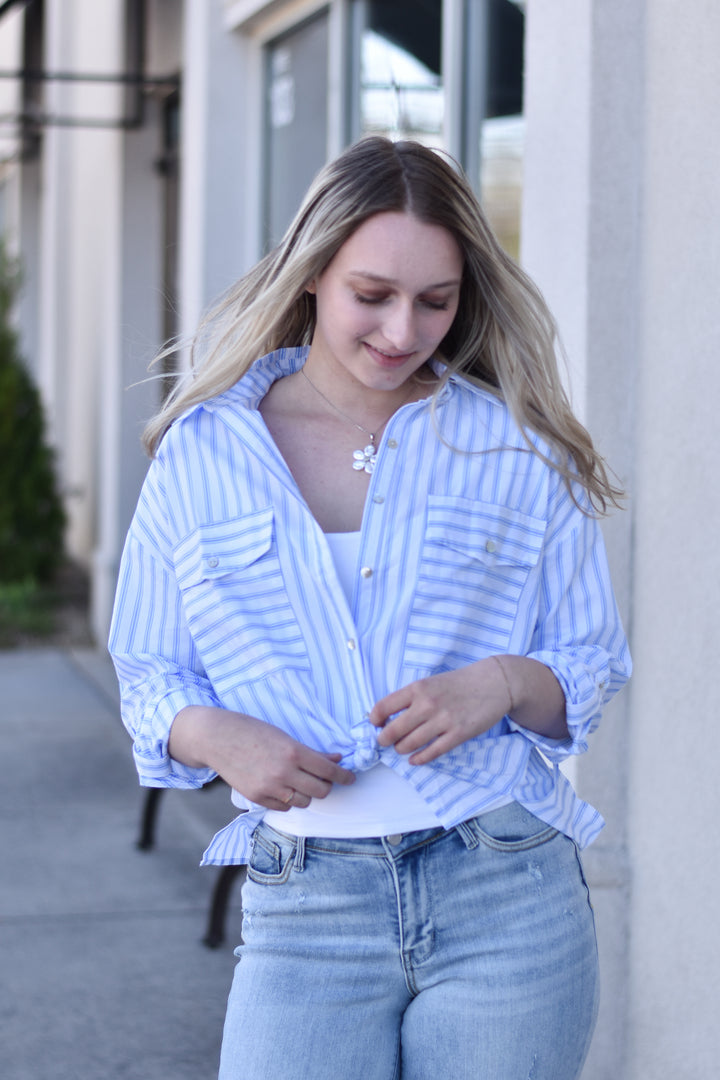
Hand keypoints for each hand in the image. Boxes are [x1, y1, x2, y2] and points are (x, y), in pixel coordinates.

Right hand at [170, 707, 355, 809]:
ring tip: (301, 783)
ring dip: (307, 794)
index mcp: (293, 752)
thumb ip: (310, 752)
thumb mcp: (285, 736)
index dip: (344, 776)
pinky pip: (284, 807)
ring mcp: (270, 787)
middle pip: (320, 791)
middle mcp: (284, 772)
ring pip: (303, 802)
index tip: (350, 778)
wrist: (218, 738)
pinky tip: (283, 788)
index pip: (329, 771)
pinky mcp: (257, 798)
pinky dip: (288, 800)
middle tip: (325, 780)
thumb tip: (335, 759)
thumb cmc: (252, 731)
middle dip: (326, 786)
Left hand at [369, 660, 508, 765]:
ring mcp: (443, 721)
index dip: (375, 719)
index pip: (384, 707)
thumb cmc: (459, 683)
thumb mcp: (431, 682)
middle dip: (384, 740)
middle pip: (393, 730)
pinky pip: (432, 753)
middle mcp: (427, 704)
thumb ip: (412, 697)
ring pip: (409, 744)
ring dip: (401, 749)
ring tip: (402, 748)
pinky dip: (419, 759)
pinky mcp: (458, 734)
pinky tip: (415, 759)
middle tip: (385, 742)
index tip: (376, 724)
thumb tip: (389, 716)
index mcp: (418, 688)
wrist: (494, 683)